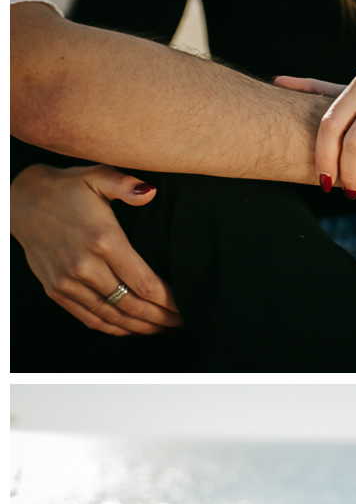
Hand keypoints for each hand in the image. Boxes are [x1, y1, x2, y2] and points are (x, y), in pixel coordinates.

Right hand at [10, 163, 182, 333]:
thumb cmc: (66, 188)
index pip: (143, 283)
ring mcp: (68, 282)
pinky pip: (91, 319)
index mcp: (102, 240)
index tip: (185, 306)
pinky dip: (115, 328)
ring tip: (164, 328)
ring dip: (142, 328)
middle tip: (182, 322)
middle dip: (162, 318)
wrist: (21, 201)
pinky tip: (134, 328)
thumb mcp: (96, 176)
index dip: (169, 300)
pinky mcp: (56, 290)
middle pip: (132, 305)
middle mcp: (84, 266)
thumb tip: (150, 192)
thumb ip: (125, 183)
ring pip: (113, 317)